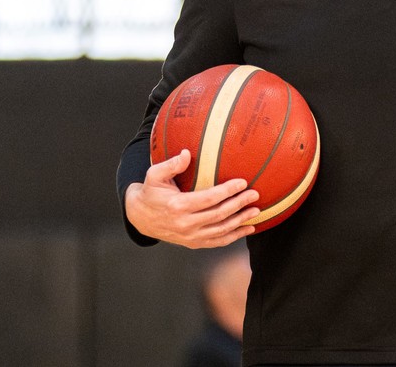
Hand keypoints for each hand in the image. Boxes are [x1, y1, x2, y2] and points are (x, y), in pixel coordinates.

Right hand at [124, 149, 260, 247]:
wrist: (139, 217)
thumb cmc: (149, 192)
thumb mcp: (154, 175)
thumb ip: (171, 164)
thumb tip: (187, 153)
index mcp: (178, 206)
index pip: (209, 198)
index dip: (227, 191)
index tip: (243, 182)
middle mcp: (185, 224)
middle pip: (219, 214)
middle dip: (239, 204)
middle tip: (255, 194)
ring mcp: (190, 236)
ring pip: (221, 230)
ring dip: (241, 221)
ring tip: (256, 211)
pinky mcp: (193, 243)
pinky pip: (217, 242)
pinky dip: (234, 236)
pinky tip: (248, 229)